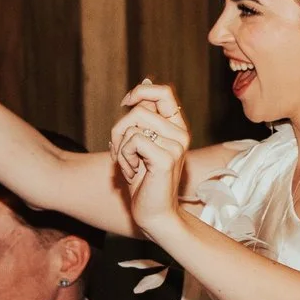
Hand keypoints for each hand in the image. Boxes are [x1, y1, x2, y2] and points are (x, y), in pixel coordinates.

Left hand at [110, 81, 190, 236]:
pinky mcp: (166, 158)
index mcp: (177, 128)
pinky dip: (123, 157)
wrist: (154, 215)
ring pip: (132, 125)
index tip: (125, 104)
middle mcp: (180, 134)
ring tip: (129, 165)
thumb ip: (142, 118)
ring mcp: (175, 146)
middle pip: (138, 109)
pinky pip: (132, 141)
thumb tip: (144, 84)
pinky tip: (133, 172)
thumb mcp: (140, 144)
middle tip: (119, 151)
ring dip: (120, 147)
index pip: (164, 92)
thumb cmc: (144, 182)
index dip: (140, 92)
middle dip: (118, 130)